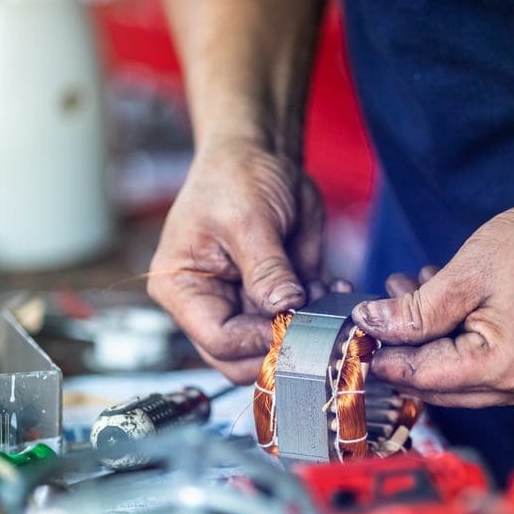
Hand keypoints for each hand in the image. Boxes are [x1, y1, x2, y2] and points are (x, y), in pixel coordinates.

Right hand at [148, 138, 322, 382]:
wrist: (260, 155)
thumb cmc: (234, 178)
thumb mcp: (248, 220)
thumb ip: (266, 270)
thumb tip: (285, 309)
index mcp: (182, 289)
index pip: (218, 340)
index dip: (257, 340)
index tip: (293, 323)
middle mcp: (210, 306)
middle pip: (241, 358)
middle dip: (282, 344)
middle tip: (316, 321)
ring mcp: (243, 307)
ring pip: (273, 348)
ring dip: (305, 330)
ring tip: (324, 293)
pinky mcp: (275, 300)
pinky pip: (299, 326)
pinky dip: (320, 315)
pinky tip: (332, 288)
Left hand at [351, 175, 513, 407]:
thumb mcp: (469, 272)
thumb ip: (415, 309)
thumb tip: (370, 324)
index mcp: (507, 369)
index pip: (425, 377)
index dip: (385, 357)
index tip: (355, 337)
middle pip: (442, 384)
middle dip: (405, 347)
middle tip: (379, 308)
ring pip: (463, 375)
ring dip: (430, 339)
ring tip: (409, 290)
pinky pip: (488, 366)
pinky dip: (460, 339)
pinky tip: (443, 301)